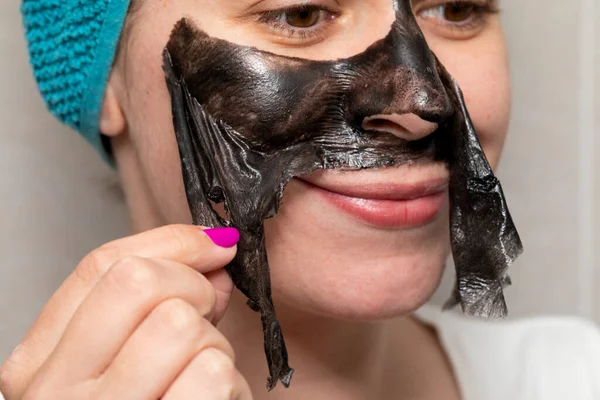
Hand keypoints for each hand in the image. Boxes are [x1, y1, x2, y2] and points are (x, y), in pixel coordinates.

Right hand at [0, 225, 251, 398]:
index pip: (101, 268)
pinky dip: (227, 384)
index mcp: (39, 368)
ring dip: (212, 346)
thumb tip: (211, 258)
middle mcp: (56, 396)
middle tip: (202, 321)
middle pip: (140, 285)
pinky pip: (211, 373)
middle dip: (193, 290)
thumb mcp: (122, 365)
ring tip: (200, 379)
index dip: (172, 245)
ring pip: (182, 326)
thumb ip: (156, 306)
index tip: (214, 247)